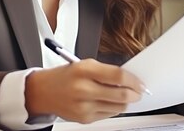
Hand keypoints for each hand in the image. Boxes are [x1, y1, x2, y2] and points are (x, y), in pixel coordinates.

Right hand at [25, 59, 144, 123]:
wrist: (43, 92)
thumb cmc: (65, 77)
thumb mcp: (84, 65)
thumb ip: (106, 71)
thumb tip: (129, 79)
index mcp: (84, 70)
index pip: (118, 76)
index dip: (134, 81)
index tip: (140, 83)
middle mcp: (84, 89)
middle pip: (121, 95)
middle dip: (135, 94)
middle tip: (139, 91)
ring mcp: (84, 106)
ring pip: (118, 107)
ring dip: (125, 102)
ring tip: (123, 95)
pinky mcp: (85, 118)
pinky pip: (109, 115)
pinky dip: (114, 108)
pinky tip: (108, 101)